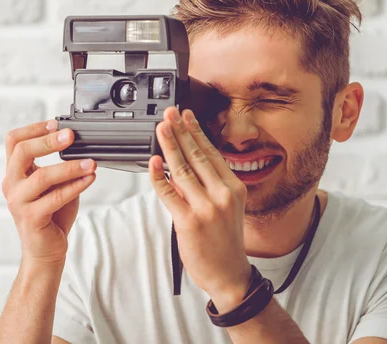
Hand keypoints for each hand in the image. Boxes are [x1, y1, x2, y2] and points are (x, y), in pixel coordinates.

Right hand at [2, 120, 96, 266]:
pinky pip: (54, 198)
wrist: (46, 250)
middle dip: (48, 141)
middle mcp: (12, 185)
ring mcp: (18, 202)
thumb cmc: (52, 215)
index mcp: (15, 173)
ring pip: (42, 177)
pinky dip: (75, 186)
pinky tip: (89, 179)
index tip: (56, 124)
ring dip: (70, 167)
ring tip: (91, 162)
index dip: (34, 129)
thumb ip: (60, 165)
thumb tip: (80, 144)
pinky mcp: (31, 218)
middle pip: (22, 152)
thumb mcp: (55, 184)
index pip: (14, 141)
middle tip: (71, 136)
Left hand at [149, 107, 251, 304]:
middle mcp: (223, 194)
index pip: (212, 152)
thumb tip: (183, 161)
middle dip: (181, 131)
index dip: (196, 131)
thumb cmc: (225, 239)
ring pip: (182, 170)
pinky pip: (169, 194)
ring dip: (169, 146)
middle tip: (169, 113)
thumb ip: (207, 184)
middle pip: (197, 155)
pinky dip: (159, 176)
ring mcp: (206, 208)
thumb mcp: (226, 207)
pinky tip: (153, 162)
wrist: (228, 273)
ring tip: (160, 128)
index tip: (186, 115)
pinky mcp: (189, 221)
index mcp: (234, 187)